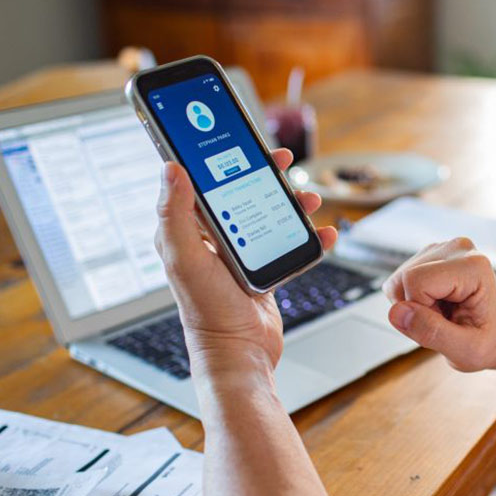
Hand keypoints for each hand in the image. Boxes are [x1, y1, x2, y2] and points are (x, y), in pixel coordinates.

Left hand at [154, 149, 336, 384]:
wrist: (239, 355)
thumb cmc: (206, 312)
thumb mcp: (186, 258)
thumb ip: (176, 214)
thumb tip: (171, 168)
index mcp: (189, 232)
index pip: (203, 183)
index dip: (221, 158)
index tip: (242, 141)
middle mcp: (214, 240)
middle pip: (243, 193)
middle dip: (266, 177)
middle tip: (283, 164)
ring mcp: (241, 254)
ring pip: (270, 214)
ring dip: (292, 204)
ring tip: (308, 200)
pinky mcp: (265, 270)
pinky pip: (289, 244)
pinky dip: (309, 237)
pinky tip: (324, 233)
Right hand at [383, 237, 495, 371]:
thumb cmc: (487, 341)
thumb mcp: (467, 351)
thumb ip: (432, 332)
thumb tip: (396, 312)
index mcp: (474, 266)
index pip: (416, 281)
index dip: (422, 311)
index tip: (447, 324)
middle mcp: (458, 248)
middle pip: (404, 278)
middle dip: (416, 308)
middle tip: (445, 321)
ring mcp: (443, 248)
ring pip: (398, 280)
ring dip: (413, 305)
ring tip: (443, 314)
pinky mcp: (430, 255)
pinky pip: (400, 280)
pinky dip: (411, 299)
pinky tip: (436, 305)